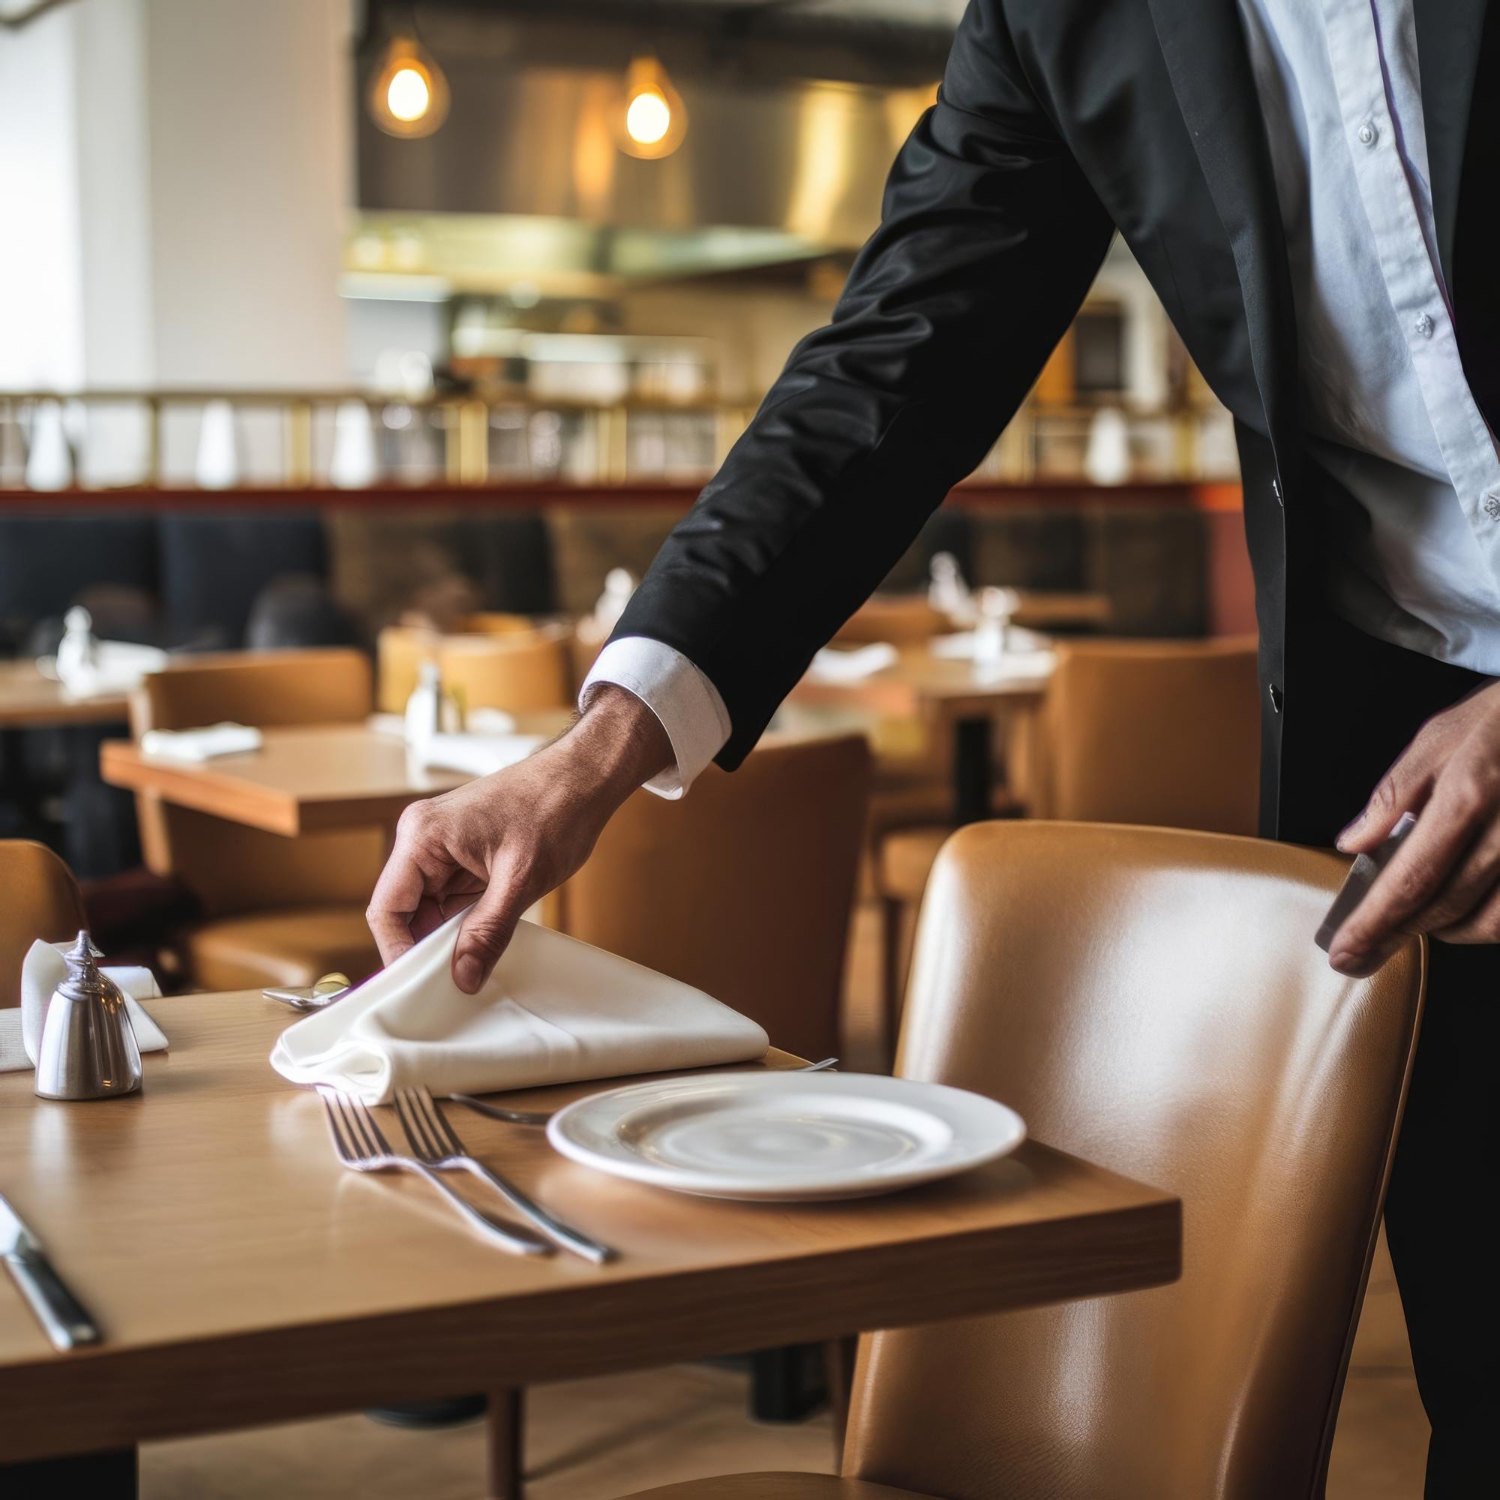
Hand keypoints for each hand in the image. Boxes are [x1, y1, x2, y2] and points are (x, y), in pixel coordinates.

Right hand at [366, 687, 671, 991]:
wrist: (586, 776)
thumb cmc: (556, 807)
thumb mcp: (522, 880)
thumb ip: (487, 931)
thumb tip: (463, 976)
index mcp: (423, 836)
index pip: (387, 908)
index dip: (398, 952)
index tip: (417, 987)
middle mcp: (423, 839)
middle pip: (405, 912)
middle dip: (426, 949)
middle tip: (451, 985)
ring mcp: (443, 847)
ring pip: (429, 910)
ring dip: (449, 937)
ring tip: (473, 965)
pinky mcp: (463, 854)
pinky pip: (451, 900)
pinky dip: (465, 923)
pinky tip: (483, 942)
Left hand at [1330, 678, 1499, 974]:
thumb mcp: (1441, 737)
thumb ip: (1395, 794)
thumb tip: (1354, 841)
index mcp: (1468, 797)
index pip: (1409, 880)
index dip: (1373, 924)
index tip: (1344, 950)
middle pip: (1445, 907)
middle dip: (1397, 936)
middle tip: (1363, 953)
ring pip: (1492, 923)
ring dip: (1448, 932)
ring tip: (1418, 925)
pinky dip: (1491, 921)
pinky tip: (1469, 912)